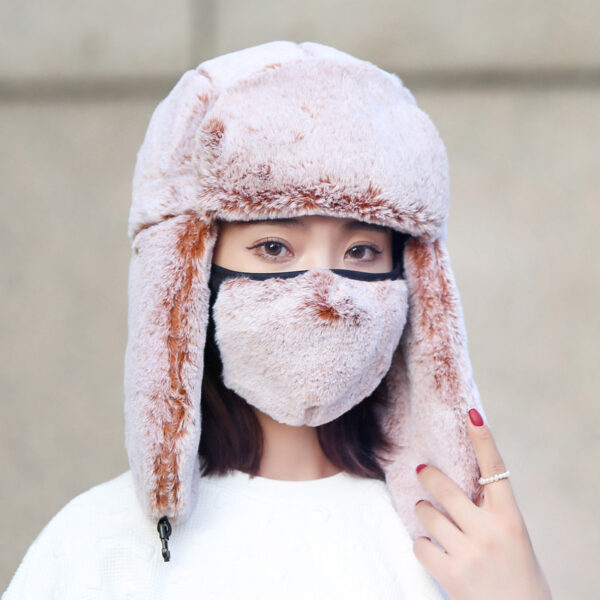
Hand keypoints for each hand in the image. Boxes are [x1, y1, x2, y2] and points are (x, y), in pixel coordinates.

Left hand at [412, 408, 551, 599]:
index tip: (472, 414)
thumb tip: (458, 481)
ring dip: (423, 512)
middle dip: (428, 476)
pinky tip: (431, 548)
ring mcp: (469, 553)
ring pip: (427, 514)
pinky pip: (420, 544)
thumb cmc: (516, 572)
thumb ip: (489, 510)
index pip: (495, 470)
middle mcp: (490, 531)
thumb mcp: (512, 536)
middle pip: (446, 489)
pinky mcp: (451, 574)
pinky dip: (422, 544)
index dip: (483, 439)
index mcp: (510, 518)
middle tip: (421, 470)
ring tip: (428, 516)